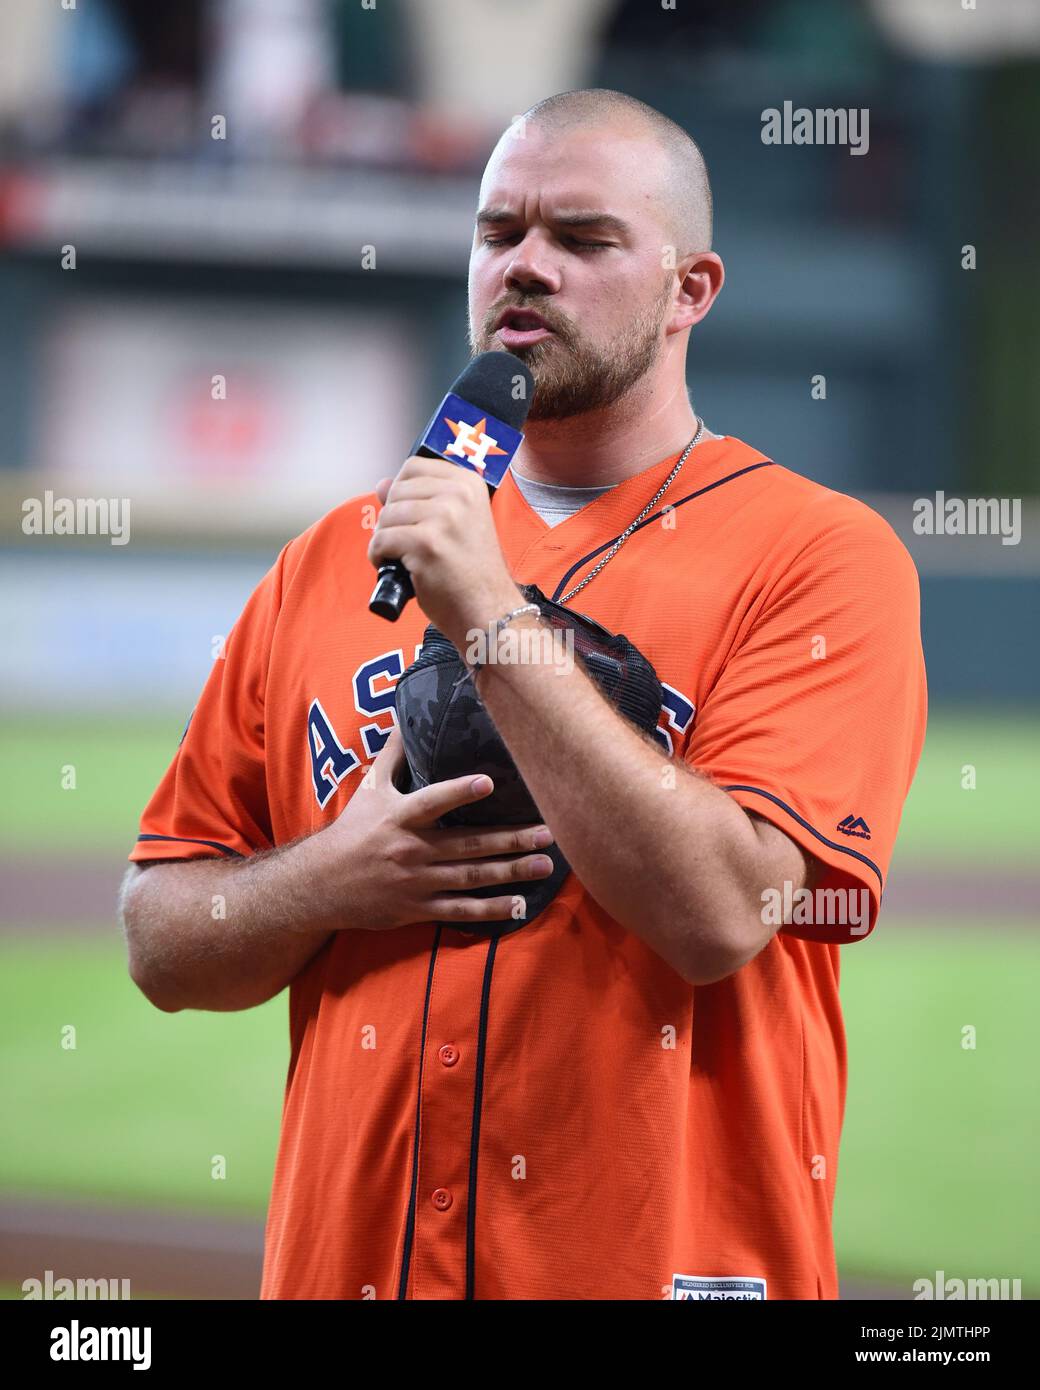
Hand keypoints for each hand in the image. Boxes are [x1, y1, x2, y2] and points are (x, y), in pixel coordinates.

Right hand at [306, 725, 555, 929]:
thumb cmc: (352, 830)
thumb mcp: (370, 788)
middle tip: (548, 833)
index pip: (432, 801)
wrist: (321, 885)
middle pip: (467, 845)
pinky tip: (519, 904)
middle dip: (510, 839)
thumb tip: (406, 717)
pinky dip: (490, 909)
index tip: (489, 782)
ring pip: (471, 877)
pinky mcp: (418, 909)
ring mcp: (417, 883)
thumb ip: (393, 754)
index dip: (459, 792)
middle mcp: (411, 850)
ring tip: (545, 864)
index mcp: (400, 817)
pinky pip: (459, 910)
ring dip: (510, 872)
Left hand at [368, 456, 522, 647]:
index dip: (401, 492)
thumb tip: (382, 484)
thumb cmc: (471, 573)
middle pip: (396, 491)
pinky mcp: (427, 543)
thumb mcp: (455, 525)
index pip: (413, 467)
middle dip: (391, 518)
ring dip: (384, 539)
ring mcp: (444, 518)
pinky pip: (381, 541)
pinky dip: (379, 557)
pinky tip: (397, 568)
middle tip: (404, 542)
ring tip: (402, 557)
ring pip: (386, 516)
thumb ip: (421, 499)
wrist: (487, 609)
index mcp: (468, 483)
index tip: (409, 516)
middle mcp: (459, 495)